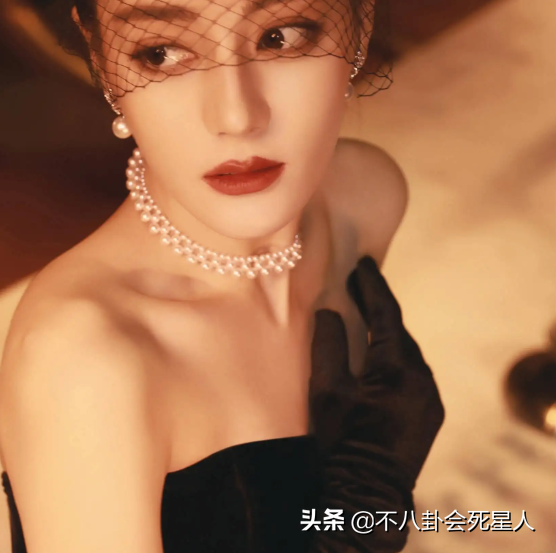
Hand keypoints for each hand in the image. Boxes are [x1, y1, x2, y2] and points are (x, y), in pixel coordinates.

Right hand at [306, 257, 444, 551]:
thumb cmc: (341, 441)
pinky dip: (392, 355)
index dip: (372, 286)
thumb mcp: (326, 389)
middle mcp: (424, 380)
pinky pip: (411, 373)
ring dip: (385, 332)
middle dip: (377, 307)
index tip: (362, 262)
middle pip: (398, 332)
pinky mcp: (428, 414)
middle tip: (357, 281)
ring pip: (405, 353)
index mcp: (400, 370)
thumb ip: (328, 345)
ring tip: (363, 313)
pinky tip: (376, 353)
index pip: (386, 315)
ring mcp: (430, 399)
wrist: (365, 494)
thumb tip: (329, 312)